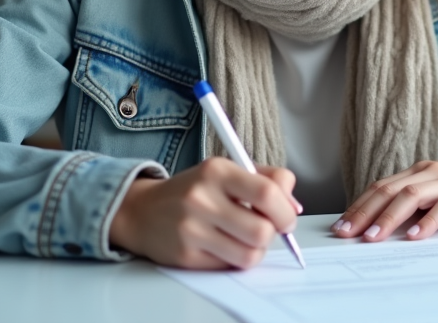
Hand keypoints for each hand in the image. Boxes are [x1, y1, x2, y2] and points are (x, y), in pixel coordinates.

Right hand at [109, 157, 301, 268]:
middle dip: (273, 233)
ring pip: (249, 254)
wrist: (143, 211)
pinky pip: (229, 266)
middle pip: (262, 230)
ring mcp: (192, 229)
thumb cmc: (194, 190)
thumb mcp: (227, 171)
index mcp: (217, 170)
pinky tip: (225, 246)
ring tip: (245, 238)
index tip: (287, 216)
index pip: (266, 193)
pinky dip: (235, 259)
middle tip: (266, 228)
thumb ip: (266, 179)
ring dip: (256, 249)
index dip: (285, 210)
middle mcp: (202, 198)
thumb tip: (294, 206)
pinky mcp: (186, 256)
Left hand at [331, 147, 437, 242]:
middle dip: (365, 212)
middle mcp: (431, 172)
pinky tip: (416, 235)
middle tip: (347, 233)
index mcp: (419, 172)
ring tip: (373, 236)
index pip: (382, 187)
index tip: (341, 225)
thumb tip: (382, 223)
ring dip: (390, 217)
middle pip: (390, 191)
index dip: (359, 205)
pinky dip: (429, 220)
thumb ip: (416, 202)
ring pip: (413, 196)